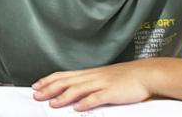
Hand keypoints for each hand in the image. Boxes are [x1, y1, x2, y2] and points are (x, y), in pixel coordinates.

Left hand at [33, 62, 157, 110]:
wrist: (144, 74)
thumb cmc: (124, 77)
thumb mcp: (103, 77)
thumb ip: (89, 83)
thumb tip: (74, 92)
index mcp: (89, 73)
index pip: (63, 75)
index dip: (48, 80)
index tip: (36, 85)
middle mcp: (92, 77)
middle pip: (66, 82)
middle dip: (49, 89)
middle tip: (36, 95)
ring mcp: (101, 84)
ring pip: (78, 89)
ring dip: (63, 97)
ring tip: (52, 104)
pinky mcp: (112, 92)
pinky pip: (97, 98)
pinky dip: (85, 103)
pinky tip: (77, 108)